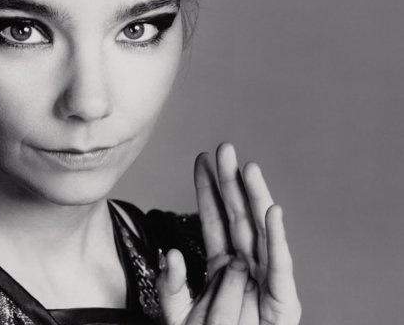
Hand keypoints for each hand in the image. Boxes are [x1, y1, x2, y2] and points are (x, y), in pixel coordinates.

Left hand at [157, 143, 300, 324]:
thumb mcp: (180, 314)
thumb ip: (173, 285)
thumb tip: (173, 254)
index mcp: (222, 264)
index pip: (213, 218)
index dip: (208, 189)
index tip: (202, 160)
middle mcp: (246, 264)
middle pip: (237, 215)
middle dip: (231, 181)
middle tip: (225, 148)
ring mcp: (265, 278)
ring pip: (259, 231)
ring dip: (255, 198)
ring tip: (248, 168)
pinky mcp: (283, 298)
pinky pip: (279, 264)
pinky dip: (276, 238)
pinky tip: (272, 210)